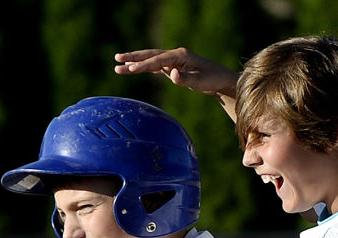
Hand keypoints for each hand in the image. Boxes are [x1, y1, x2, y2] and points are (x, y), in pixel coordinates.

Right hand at [113, 47, 238, 96]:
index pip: (158, 60)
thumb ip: (184, 78)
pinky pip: (154, 66)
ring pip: (150, 59)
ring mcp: (173, 60)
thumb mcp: (199, 81)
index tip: (130, 68)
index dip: (144, 65)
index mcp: (180, 56)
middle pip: (150, 55)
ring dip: (135, 61)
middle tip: (116, 59)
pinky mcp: (173, 67)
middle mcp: (175, 55)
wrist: (220, 79)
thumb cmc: (211, 79)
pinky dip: (143, 67)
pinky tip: (133, 69)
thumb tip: (171, 74)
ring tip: (118, 64)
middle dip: (133, 57)